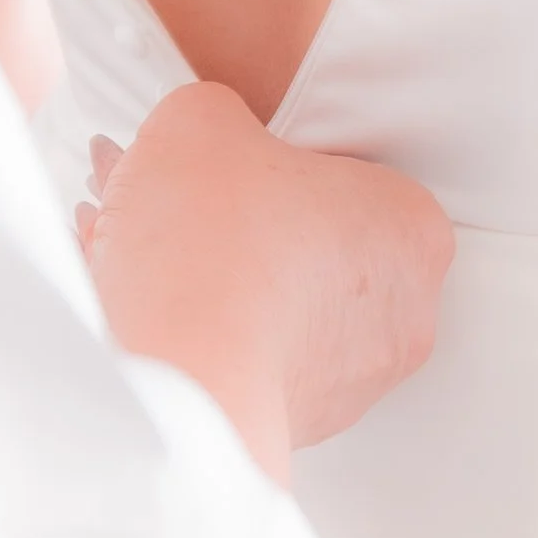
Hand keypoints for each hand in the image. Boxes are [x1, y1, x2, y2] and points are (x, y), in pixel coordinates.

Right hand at [78, 80, 452, 481]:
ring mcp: (355, 379)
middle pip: (301, 237)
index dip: (267, 160)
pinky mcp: (300, 425)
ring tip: (127, 243)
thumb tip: (204, 135)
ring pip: (268, 300)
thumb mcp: (200, 119)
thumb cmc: (210, 242)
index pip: (343, 172)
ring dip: (202, 269)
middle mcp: (404, 310)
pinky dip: (195, 326)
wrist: (179, 375)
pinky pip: (244, 355)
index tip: (219, 163)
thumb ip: (214, 113)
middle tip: (159, 196)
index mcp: (411, 225)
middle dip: (224, 215)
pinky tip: (137, 297)